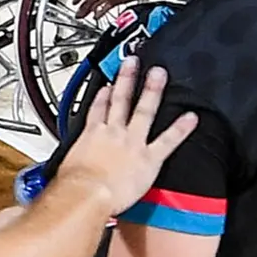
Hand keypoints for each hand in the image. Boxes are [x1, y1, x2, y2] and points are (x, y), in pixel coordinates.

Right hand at [45, 64, 198, 217]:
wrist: (86, 194)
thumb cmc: (73, 186)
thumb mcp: (66, 168)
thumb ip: (73, 162)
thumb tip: (69, 169)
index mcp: (91, 135)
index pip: (97, 109)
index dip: (103, 95)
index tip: (108, 86)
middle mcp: (113, 133)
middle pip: (121, 100)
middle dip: (127, 79)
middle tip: (133, 62)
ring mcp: (132, 142)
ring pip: (143, 111)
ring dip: (152, 91)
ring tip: (159, 74)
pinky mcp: (148, 158)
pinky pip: (168, 140)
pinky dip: (180, 129)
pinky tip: (191, 118)